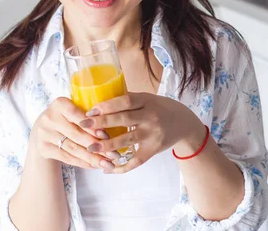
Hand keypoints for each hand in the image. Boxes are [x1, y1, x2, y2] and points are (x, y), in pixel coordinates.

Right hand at [30, 97, 114, 170]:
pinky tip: (95, 166)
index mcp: (60, 104)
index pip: (78, 116)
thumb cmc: (67, 118)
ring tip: (107, 163)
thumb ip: (89, 115)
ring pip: (73, 148)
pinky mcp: (43, 148)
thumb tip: (114, 127)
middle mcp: (49, 117)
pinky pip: (67, 157)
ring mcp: (44, 134)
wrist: (41, 130)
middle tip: (114, 154)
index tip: (108, 137)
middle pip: (77, 134)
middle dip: (97, 145)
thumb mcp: (74, 110)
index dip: (93, 127)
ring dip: (92, 158)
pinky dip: (83, 163)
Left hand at [79, 92, 206, 172]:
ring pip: (127, 140)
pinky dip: (121, 167)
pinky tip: (107, 168)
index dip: (108, 105)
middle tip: (83, 125)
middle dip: (102, 123)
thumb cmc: (161, 108)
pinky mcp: (153, 150)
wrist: (184, 123)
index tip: (91, 110)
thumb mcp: (148, 98)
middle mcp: (151, 117)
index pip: (126, 101)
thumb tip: (100, 99)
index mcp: (148, 101)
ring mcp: (153, 135)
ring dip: (108, 145)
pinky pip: (136, 161)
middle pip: (124, 120)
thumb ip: (129, 99)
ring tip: (91, 148)